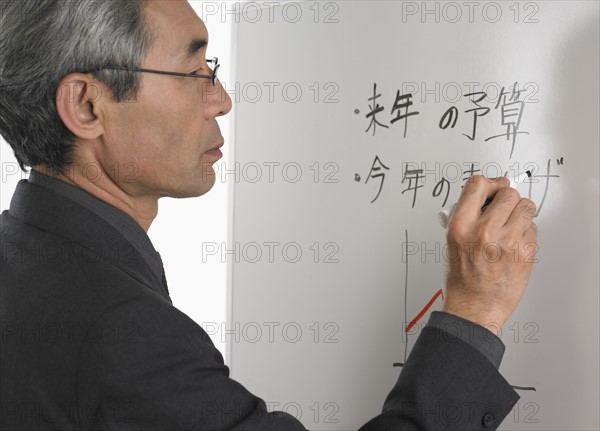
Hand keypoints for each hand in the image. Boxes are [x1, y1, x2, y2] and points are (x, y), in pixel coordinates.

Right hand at [441, 176, 537, 334]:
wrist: (475, 306)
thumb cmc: (463, 277)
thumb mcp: (452, 241)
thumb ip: (468, 215)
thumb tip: (486, 197)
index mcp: (461, 226)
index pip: (477, 185)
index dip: (489, 182)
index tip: (494, 186)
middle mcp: (484, 232)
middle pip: (508, 193)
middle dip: (508, 198)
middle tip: (504, 208)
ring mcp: (508, 242)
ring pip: (526, 207)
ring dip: (521, 212)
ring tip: (512, 224)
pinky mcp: (526, 253)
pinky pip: (533, 228)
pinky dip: (526, 232)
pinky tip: (515, 243)